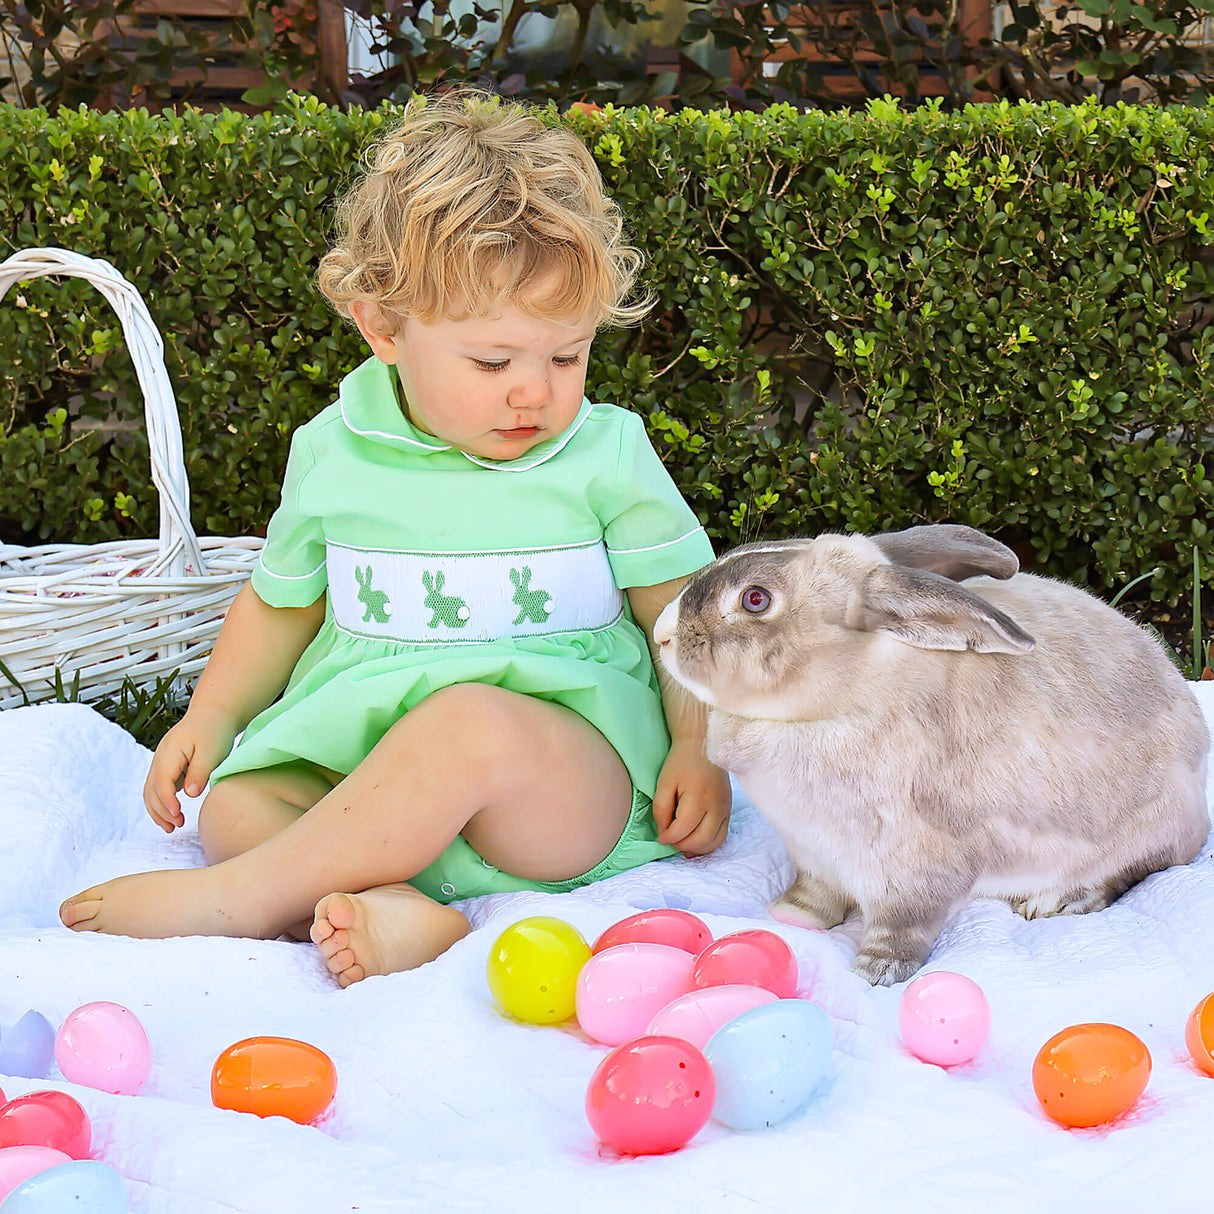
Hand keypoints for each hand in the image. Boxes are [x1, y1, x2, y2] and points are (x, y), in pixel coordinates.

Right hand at [142, 707, 238, 831]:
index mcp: (170, 751)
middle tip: (178, 825)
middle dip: (161, 810)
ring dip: (158, 810)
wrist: (212, 715)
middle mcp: (160, 757)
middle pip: (151, 789)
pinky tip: (172, 816)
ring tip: (172, 827)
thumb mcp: (212, 750)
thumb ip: (200, 771)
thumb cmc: (214, 730)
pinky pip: (158, 789)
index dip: (167, 800)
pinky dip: (161, 803)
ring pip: (150, 791)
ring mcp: (161, 763)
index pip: (162, 780)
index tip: (178, 814)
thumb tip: (190, 794)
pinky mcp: (167, 768)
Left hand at [652, 738, 731, 856]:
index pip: (683, 830)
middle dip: (682, 845)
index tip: (661, 837)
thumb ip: (661, 810)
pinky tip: (696, 843)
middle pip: (701, 840)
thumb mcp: (664, 783)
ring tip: (682, 844)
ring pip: (714, 842)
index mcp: (698, 797)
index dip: (669, 838)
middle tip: (670, 840)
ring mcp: (725, 809)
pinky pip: (722, 835)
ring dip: (697, 848)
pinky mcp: (729, 809)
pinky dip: (709, 844)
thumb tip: (664, 832)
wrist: (703, 745)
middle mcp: (716, 806)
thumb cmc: (681, 762)